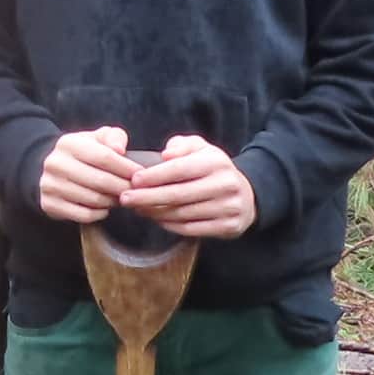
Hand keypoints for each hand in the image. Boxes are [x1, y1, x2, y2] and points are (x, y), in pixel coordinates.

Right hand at [36, 125, 137, 226]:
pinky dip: (100, 213)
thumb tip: (119, 149)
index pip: (104, 157)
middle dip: (123, 187)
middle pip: (100, 181)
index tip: (141, 175)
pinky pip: (84, 214)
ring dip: (112, 201)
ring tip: (121, 198)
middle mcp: (56, 164)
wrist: (51, 170)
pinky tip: (105, 208)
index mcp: (69, 144)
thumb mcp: (96, 138)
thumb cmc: (82, 153)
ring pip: (93, 199)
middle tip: (135, 191)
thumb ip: (113, 136)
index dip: (126, 168)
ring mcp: (50, 185)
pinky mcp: (50, 204)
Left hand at [126, 136, 254, 240]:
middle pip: (178, 195)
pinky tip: (156, 219)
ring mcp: (228, 208)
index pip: (180, 169)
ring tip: (137, 208)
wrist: (247, 195)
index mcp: (216, 163)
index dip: (154, 176)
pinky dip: (169, 225)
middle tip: (125, 198)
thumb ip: (181, 145)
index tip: (133, 180)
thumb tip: (165, 155)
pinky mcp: (228, 227)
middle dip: (147, 197)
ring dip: (155, 213)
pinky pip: (191, 229)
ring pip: (182, 214)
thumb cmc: (213, 169)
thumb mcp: (201, 148)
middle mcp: (224, 185)